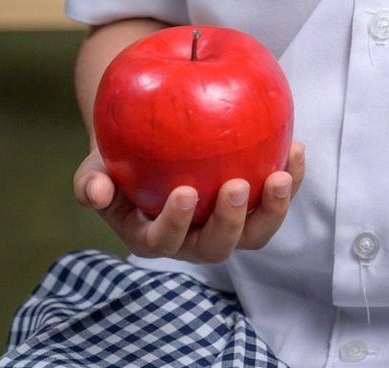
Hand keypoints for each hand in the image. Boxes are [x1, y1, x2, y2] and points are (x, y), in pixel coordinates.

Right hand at [73, 143, 306, 263]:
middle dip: (230, 221)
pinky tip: (296, 149)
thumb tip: (96, 190)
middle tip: (238, 186)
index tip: (185, 192)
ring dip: (273, 209)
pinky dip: (292, 178)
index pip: (162, 241)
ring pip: (255, 233)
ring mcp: (227, 224)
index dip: (174, 224)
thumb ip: (91, 182)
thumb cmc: (121, 159)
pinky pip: (276, 199)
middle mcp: (193, 239)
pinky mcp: (255, 204)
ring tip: (281, 176)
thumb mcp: (98, 168)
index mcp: (152, 235)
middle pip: (216, 246)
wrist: (151, 143)